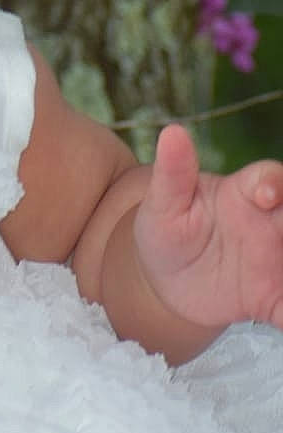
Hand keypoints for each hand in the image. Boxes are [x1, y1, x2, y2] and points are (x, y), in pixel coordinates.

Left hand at [134, 124, 282, 330]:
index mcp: (243, 195)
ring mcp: (276, 264)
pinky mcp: (274, 301)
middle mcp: (269, 226)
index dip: (275, 182)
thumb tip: (172, 132)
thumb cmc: (165, 229)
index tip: (265, 196)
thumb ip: (172, 172)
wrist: (162, 278)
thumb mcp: (162, 203)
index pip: (271, 179)